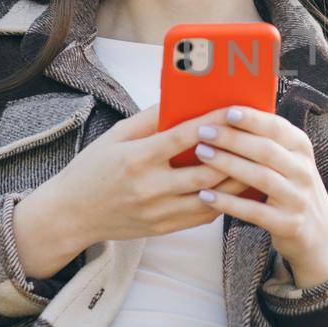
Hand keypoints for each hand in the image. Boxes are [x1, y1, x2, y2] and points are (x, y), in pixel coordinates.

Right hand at [19, 103, 253, 259]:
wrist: (70, 215)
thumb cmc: (92, 169)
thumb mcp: (114, 137)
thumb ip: (149, 119)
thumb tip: (180, 98)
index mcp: (137, 159)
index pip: (183, 138)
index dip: (213, 123)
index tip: (235, 109)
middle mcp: (150, 188)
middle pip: (205, 171)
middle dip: (234, 154)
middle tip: (257, 138)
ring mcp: (158, 212)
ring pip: (211, 198)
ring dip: (237, 181)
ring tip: (257, 163)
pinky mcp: (164, 228)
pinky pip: (203, 216)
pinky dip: (224, 201)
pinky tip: (237, 187)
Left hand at [189, 105, 327, 290]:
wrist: (319, 233)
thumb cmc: (292, 188)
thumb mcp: (290, 162)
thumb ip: (268, 142)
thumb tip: (228, 116)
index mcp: (303, 149)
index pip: (277, 127)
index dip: (252, 119)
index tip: (226, 111)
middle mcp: (304, 171)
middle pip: (266, 150)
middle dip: (232, 138)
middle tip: (203, 131)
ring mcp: (298, 199)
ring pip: (260, 177)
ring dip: (227, 164)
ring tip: (201, 153)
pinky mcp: (288, 224)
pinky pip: (254, 211)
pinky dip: (228, 202)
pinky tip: (205, 195)